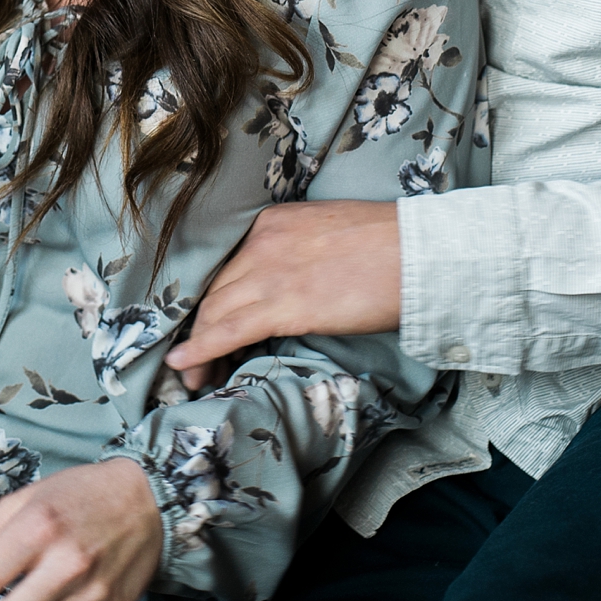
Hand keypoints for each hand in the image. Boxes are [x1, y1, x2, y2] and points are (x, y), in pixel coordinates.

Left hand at [166, 200, 401, 390]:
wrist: (418, 252)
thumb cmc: (388, 246)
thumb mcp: (327, 234)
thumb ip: (297, 253)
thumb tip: (289, 285)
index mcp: (271, 223)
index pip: (225, 266)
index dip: (210, 300)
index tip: (204, 325)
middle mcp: (260, 243)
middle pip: (213, 291)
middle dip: (197, 327)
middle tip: (192, 359)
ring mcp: (269, 273)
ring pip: (214, 313)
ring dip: (197, 348)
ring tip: (191, 376)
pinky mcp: (284, 305)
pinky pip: (227, 330)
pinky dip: (199, 350)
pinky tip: (183, 365)